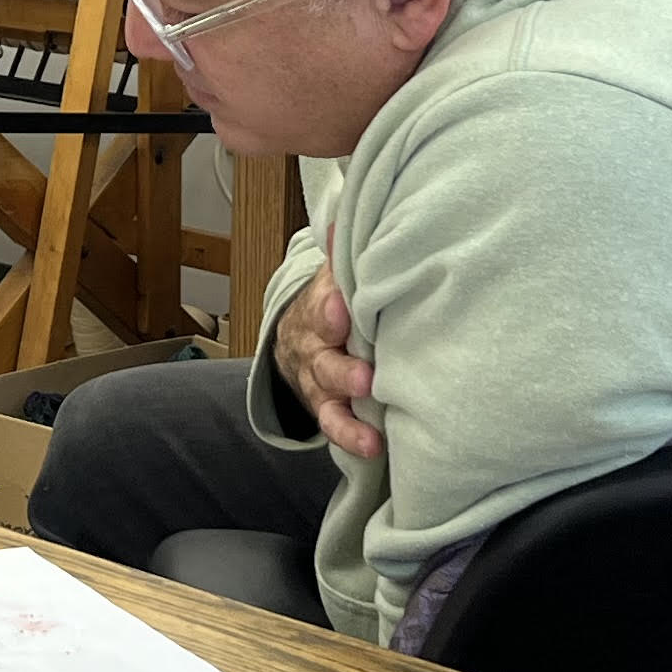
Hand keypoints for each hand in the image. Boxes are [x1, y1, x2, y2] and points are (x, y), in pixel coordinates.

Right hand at [274, 276, 381, 460]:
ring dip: (346, 420)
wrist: (298, 340)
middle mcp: (314, 348)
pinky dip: (351, 440)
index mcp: (318, 310)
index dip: (328, 308)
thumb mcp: (335, 280)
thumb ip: (343, 260)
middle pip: (321, 360)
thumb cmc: (333, 306)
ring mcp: (318, 383)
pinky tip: (373, 449)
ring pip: (325, 402)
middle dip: (341, 370)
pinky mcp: (327, 410)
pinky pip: (334, 427)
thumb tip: (344, 222)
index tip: (341, 309)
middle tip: (364, 379)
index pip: (319, 305)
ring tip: (371, 437)